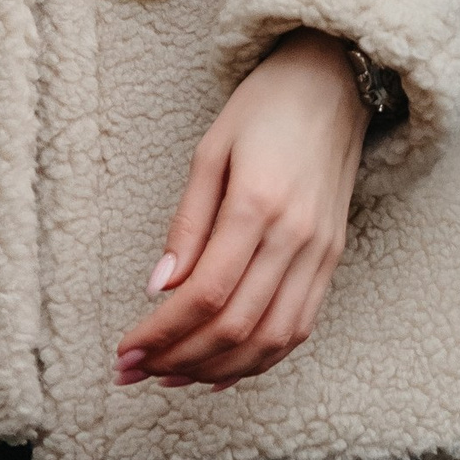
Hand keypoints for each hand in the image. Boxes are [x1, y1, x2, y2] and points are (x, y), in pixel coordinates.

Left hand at [115, 32, 369, 390]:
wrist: (334, 83)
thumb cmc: (265, 108)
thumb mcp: (210, 151)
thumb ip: (186, 223)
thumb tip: (158, 289)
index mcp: (258, 204)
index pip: (206, 294)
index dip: (161, 332)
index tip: (125, 350)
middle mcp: (296, 237)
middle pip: (236, 326)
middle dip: (178, 359)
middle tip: (133, 371)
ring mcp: (320, 253)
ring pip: (271, 340)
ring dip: (216, 369)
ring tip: (170, 376)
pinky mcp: (332, 260)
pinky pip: (298, 328)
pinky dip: (259, 360)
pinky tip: (221, 370)